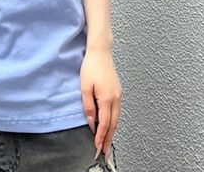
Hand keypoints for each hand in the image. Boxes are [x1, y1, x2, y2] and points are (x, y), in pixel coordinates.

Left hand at [80, 48, 121, 164]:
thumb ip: (88, 106)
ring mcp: (118, 95)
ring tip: (106, 143)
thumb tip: (91, 122)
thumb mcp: (84, 87)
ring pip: (117, 119)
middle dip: (108, 139)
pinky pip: (117, 111)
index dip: (100, 137)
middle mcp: (116, 98)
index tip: (96, 147)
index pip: (105, 123)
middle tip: (103, 152)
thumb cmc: (91, 66)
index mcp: (107, 98)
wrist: (100, 52)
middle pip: (113, 124)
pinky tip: (110, 125)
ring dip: (112, 132)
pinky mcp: (117, 92)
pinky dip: (113, 122)